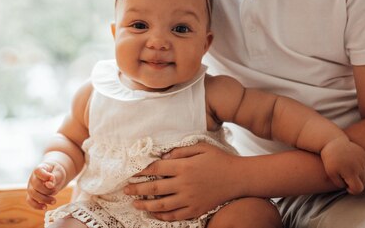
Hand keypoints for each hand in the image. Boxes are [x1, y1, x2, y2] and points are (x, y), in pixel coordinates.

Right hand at [26, 161, 66, 209]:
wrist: (54, 175)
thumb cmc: (56, 173)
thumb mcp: (59, 173)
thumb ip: (55, 178)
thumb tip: (49, 185)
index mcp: (39, 169)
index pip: (38, 171)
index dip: (44, 176)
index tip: (52, 178)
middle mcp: (33, 177)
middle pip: (36, 185)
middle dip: (47, 191)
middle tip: (56, 190)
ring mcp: (31, 186)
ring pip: (32, 194)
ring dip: (44, 199)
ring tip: (54, 201)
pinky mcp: (31, 194)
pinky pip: (30, 201)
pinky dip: (36, 206)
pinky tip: (45, 207)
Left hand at [124, 142, 239, 220]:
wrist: (238, 178)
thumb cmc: (219, 159)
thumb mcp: (200, 148)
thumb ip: (180, 152)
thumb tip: (162, 158)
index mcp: (184, 167)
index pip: (156, 169)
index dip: (142, 171)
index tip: (131, 173)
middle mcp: (184, 184)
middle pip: (155, 189)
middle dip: (137, 189)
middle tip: (125, 189)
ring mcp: (190, 199)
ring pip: (162, 205)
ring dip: (145, 205)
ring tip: (134, 203)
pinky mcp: (196, 209)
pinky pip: (175, 216)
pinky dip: (162, 216)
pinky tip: (153, 213)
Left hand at [320, 136, 364, 194]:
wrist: (334, 142)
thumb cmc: (330, 159)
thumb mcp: (330, 174)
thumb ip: (340, 184)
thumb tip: (350, 187)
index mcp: (351, 171)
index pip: (358, 189)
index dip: (352, 190)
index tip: (346, 186)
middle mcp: (360, 166)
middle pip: (364, 183)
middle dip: (356, 184)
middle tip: (346, 178)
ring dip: (362, 178)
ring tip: (351, 174)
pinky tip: (357, 170)